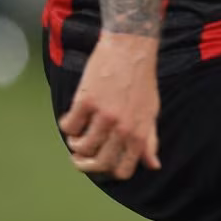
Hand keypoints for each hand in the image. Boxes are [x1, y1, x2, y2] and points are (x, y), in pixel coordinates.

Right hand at [58, 32, 161, 179]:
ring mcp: (104, 115)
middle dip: (84, 165)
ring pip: (80, 147)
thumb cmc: (141, 81)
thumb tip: (153, 165)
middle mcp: (123, 127)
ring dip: (75, 143)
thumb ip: (149, 140)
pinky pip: (69, 126)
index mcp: (140, 133)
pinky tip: (73, 115)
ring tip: (78, 133)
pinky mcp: (86, 101)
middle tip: (78, 157)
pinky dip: (68, 124)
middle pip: (98, 163)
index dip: (109, 171)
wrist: (130, 49)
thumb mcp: (151, 112)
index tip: (100, 162)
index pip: (123, 170)